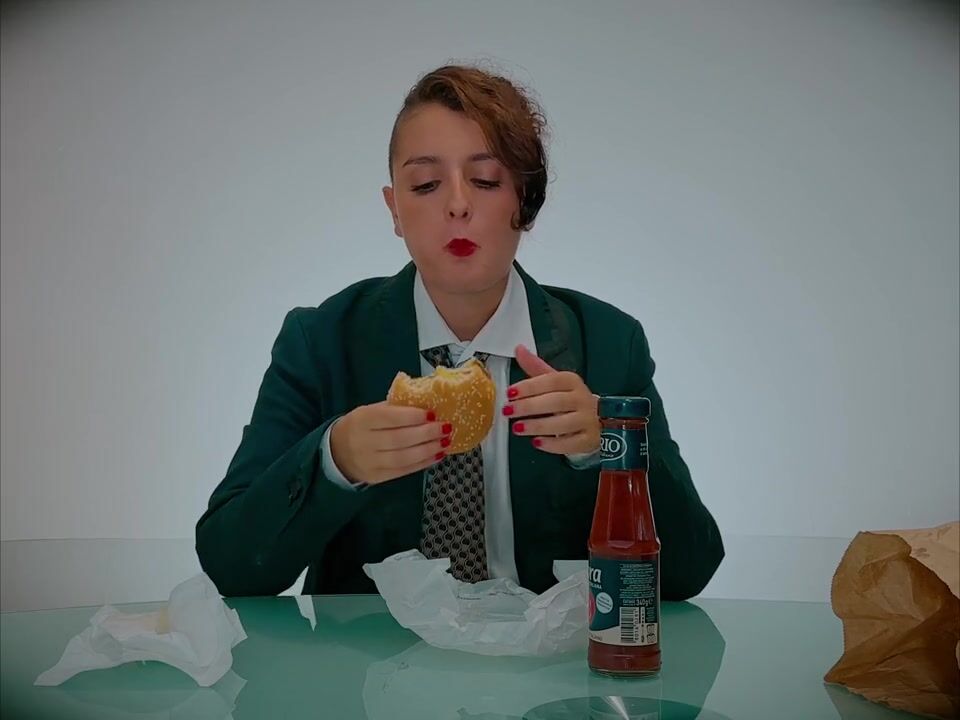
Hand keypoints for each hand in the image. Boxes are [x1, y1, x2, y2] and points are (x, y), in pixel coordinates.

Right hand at [330, 402, 451, 484]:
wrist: (337, 451)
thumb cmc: (362, 426)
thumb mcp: (371, 410)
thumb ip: (395, 408)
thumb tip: (428, 404)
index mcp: (362, 419)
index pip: (389, 418)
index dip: (412, 416)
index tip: (433, 413)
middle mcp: (364, 442)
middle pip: (399, 440)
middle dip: (426, 434)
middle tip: (445, 428)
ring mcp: (369, 462)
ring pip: (403, 458)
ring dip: (428, 451)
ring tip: (445, 442)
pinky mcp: (376, 477)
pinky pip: (403, 471)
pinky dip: (422, 463)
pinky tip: (436, 455)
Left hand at [503, 344, 600, 454]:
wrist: (599, 419)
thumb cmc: (570, 398)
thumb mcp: (555, 381)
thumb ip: (535, 367)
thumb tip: (518, 348)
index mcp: (572, 382)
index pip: (551, 381)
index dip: (530, 386)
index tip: (510, 392)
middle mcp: (582, 399)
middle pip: (556, 402)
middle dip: (529, 407)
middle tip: (508, 411)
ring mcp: (587, 420)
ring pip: (563, 424)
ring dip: (538, 426)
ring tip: (517, 428)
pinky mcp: (589, 440)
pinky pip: (571, 443)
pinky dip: (553, 445)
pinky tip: (537, 443)